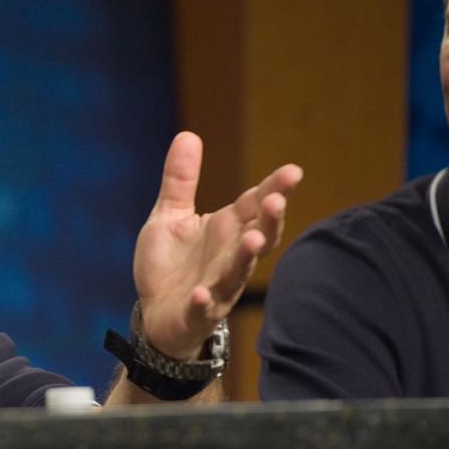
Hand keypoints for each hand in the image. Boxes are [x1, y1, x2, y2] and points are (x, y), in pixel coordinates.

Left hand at [132, 131, 301, 359]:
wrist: (155, 314)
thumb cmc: (171, 263)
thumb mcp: (169, 215)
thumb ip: (180, 180)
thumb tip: (188, 134)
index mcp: (226, 229)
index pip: (254, 205)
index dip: (274, 189)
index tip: (294, 171)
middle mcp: (229, 256)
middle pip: (259, 236)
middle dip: (270, 220)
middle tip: (278, 200)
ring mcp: (216, 285)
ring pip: (238, 272)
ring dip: (246, 257)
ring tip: (252, 239)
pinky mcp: (196, 312)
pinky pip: (204, 307)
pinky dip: (204, 300)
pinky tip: (201, 293)